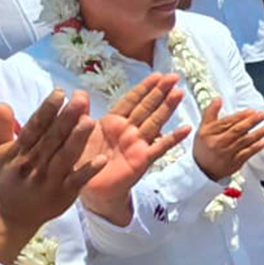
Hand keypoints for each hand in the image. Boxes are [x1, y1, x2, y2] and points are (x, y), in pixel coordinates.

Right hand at [0, 90, 105, 231]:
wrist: (6, 218)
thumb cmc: (2, 181)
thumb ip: (0, 128)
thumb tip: (2, 103)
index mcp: (19, 152)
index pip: (34, 127)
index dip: (46, 110)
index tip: (59, 92)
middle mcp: (33, 164)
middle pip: (52, 138)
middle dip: (67, 118)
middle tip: (81, 99)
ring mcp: (49, 180)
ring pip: (64, 157)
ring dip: (78, 140)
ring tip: (91, 122)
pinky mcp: (62, 195)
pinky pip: (77, 182)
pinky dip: (88, 171)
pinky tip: (103, 159)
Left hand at [79, 74, 191, 221]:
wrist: (89, 189)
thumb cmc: (84, 161)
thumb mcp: (77, 135)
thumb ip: (80, 115)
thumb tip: (79, 93)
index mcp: (113, 122)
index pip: (131, 100)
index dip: (144, 88)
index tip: (157, 75)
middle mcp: (128, 130)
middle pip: (147, 107)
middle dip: (160, 91)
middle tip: (174, 77)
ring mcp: (137, 144)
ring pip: (155, 122)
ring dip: (167, 108)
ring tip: (179, 93)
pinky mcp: (142, 159)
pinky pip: (160, 147)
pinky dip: (173, 138)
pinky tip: (186, 129)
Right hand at [193, 100, 263, 180]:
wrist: (201, 170)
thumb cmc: (204, 147)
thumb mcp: (202, 128)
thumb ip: (210, 112)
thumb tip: (218, 99)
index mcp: (210, 133)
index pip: (228, 122)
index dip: (241, 115)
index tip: (252, 111)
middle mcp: (219, 143)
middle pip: (238, 130)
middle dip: (253, 121)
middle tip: (263, 114)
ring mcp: (227, 154)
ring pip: (245, 141)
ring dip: (259, 133)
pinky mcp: (234, 163)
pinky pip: (247, 154)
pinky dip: (256, 148)